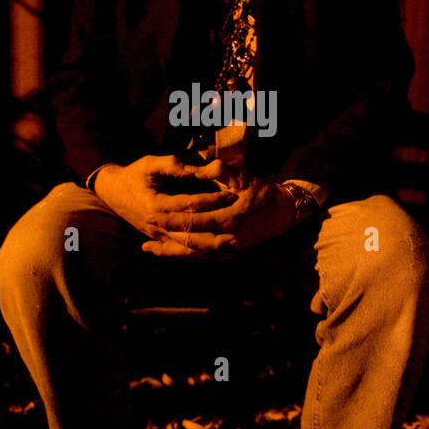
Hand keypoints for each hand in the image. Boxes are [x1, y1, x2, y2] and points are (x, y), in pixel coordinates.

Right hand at [94, 155, 238, 254]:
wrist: (113, 192)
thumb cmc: (134, 175)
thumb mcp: (150, 164)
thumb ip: (172, 165)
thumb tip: (196, 169)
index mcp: (156, 204)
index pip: (189, 204)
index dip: (211, 199)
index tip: (232, 194)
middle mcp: (157, 225)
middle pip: (189, 235)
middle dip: (214, 236)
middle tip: (237, 234)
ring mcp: (158, 236)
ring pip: (186, 248)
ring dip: (209, 251)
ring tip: (233, 250)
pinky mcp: (160, 240)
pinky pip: (181, 252)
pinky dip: (200, 255)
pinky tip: (220, 257)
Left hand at [141, 159, 296, 257]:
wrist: (283, 213)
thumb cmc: (261, 192)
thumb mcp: (243, 177)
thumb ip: (220, 171)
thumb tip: (198, 171)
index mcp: (229, 217)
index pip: (193, 220)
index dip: (171, 218)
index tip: (152, 212)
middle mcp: (227, 237)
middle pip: (189, 241)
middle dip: (166, 235)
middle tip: (146, 229)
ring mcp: (228, 248)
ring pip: (193, 254)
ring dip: (171, 252)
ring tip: (149, 248)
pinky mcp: (228, 252)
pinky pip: (201, 256)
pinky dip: (184, 255)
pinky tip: (168, 252)